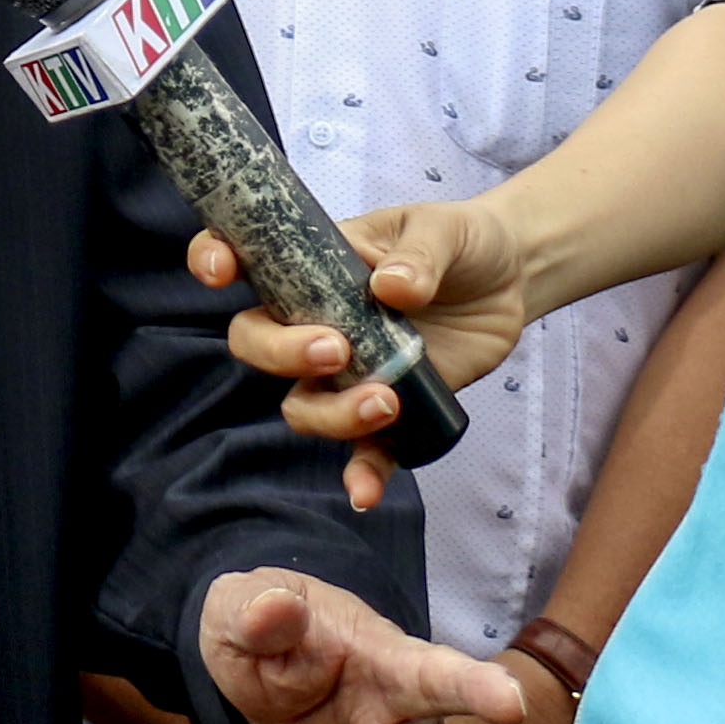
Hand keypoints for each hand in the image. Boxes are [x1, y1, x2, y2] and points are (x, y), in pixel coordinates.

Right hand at [197, 197, 542, 511]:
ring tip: (386, 400)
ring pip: (303, 406)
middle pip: (258, 344)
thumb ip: (418, 255)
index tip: (221, 273)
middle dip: (280, 353)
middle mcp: (315, 320)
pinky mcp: (389, 406)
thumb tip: (392, 289)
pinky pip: (364, 451)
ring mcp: (347, 369)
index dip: (214, 262)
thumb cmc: (460, 241)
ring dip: (330, 413)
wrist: (509, 279)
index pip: (245, 260)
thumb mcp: (443, 230)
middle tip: (335, 348)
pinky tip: (365, 493)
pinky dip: (361, 474)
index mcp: (312, 265)